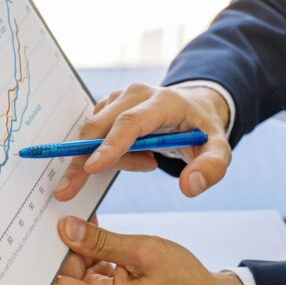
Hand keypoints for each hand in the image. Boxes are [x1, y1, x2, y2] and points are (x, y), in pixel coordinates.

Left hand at [44, 216, 251, 284]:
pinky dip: (90, 249)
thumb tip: (66, 228)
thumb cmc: (183, 281)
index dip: (34, 265)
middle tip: (61, 209)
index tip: (27, 238)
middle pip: (61, 272)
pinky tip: (94, 229)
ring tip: (81, 216)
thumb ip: (101, 241)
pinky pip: (87, 267)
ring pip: (74, 266)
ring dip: (77, 243)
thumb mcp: (143, 251)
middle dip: (60, 242)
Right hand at [53, 83, 230, 200]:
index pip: (130, 123)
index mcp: (163, 101)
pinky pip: (95, 136)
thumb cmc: (202, 131)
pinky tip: (138, 157)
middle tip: (67, 190)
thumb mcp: (219, 150)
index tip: (90, 168)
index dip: (109, 145)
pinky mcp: (108, 107)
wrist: (193, 109)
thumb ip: (211, 168)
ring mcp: (118, 98)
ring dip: (110, 159)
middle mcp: (135, 94)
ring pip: (95, 134)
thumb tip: (189, 187)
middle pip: (100, 127)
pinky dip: (108, 154)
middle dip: (81, 160)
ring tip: (147, 163)